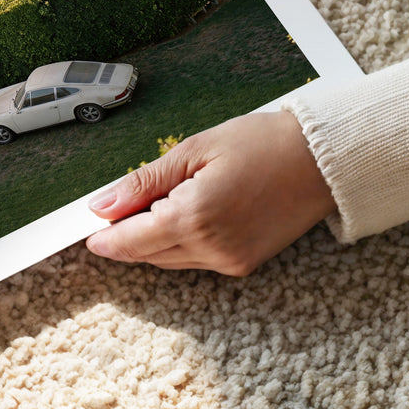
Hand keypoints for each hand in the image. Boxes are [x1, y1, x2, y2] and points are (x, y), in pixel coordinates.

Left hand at [85, 112, 336, 275]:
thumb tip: (102, 205)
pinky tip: (178, 215)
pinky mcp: (244, 264)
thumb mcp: (192, 151)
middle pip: (148, 254)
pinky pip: (195, 260)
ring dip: (151, 240)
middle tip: (112, 212)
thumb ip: (143, 183)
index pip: (132, 240)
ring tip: (147, 206)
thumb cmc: (259, 143)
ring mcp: (231, 261)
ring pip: (170, 260)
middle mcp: (212, 249)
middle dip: (126, 236)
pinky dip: (178, 242)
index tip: (87, 234)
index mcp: (194, 217)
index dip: (106, 238)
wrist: (320, 160)